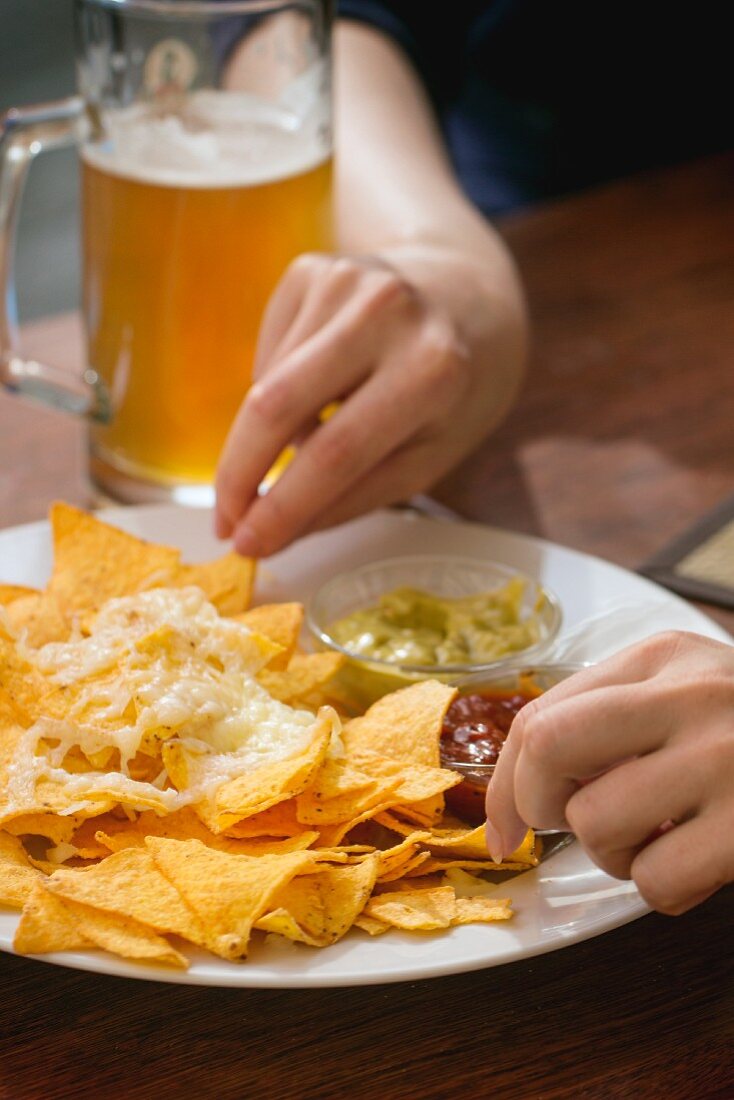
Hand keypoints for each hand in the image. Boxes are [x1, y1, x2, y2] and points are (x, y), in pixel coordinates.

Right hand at [215, 249, 523, 556]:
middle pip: (277, 407)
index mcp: (431, 370)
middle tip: (225, 520)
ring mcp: (344, 279)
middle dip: (238, 474)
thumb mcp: (425, 458)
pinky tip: (320, 388)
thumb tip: (269, 532)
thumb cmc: (452, 394)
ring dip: (268, 434)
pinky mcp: (312, 269)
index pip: (336, 452)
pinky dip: (279, 391)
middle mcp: (385, 312)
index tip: (246, 544)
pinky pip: (270, 354)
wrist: (467, 299)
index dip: (283, 506)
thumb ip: (351, 496)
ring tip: (310, 441)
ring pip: (266, 384)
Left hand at [485, 631, 733, 913]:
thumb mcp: (688, 692)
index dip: (505, 782)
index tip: (505, 826)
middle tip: (567, 826)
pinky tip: (700, 863)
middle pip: (549, 748)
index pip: (542, 714)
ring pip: (599, 823)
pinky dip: (663, 887)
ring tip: (660, 838)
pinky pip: (658, 879)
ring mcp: (728, 758)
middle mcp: (692, 695)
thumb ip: (614, 717)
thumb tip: (519, 792)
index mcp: (664, 658)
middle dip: (535, 803)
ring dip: (613, 855)